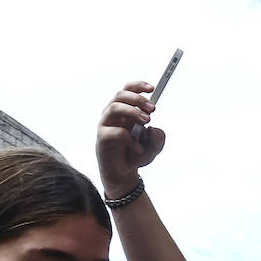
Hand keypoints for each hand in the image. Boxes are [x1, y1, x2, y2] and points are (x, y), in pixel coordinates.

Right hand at [96, 82, 166, 196]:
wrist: (123, 174)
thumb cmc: (136, 155)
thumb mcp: (154, 148)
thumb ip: (158, 139)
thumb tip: (154, 129)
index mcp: (124, 110)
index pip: (127, 90)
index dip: (138, 86)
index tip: (152, 88)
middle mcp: (113, 115)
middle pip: (120, 95)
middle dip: (138, 99)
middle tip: (153, 109)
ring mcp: (105, 125)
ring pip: (114, 108)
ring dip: (133, 111)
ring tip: (147, 121)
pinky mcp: (102, 139)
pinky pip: (116, 132)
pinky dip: (131, 139)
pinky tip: (139, 148)